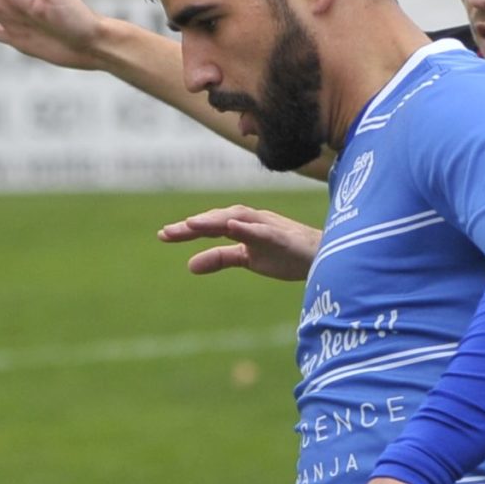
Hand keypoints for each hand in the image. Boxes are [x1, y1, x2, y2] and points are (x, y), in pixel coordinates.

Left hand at [158, 205, 319, 280]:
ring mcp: (267, 226)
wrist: (321, 258)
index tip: (163, 235)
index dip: (187, 230)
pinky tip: (231, 226)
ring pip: (236, 218)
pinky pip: (263, 230)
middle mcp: (251, 221)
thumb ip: (220, 258)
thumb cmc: (284, 254)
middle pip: (218, 219)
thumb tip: (190, 265)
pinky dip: (247, 227)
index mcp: (242, 226)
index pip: (210, 226)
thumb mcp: (247, 258)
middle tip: (167, 233)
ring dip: (213, 220)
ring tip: (191, 225)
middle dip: (193, 225)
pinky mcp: (283, 237)